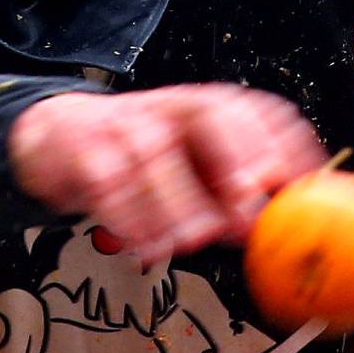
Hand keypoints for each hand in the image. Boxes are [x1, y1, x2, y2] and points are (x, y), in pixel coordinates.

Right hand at [9, 83, 323, 264]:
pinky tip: (145, 247)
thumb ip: (234, 194)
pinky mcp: (85, 149)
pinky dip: (127, 217)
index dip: (276, 141)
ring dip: (176, 203)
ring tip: (192, 242)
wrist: (61, 138)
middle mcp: (172, 105)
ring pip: (154, 155)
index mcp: (208, 106)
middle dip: (233, 154)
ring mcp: (126, 123)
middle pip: (208, 114)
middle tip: (245, 204)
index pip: (254, 109)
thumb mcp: (195, 168)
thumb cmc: (146, 161)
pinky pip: (107, 181)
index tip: (292, 181)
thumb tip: (279, 229)